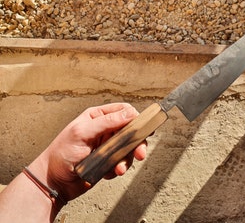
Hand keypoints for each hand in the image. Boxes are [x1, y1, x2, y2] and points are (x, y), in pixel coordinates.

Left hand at [28, 103, 145, 201]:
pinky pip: (122, 162)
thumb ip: (106, 122)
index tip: (143, 127)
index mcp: (98, 117)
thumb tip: (130, 113)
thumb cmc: (61, 153)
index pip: (123, 111)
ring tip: (119, 169)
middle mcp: (105, 130)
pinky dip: (119, 168)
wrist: (54, 181)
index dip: (136, 117)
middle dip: (137, 142)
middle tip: (140, 152)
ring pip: (129, 148)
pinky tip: (110, 173)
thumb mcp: (82, 132)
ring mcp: (108, 146)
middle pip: (131, 130)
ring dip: (127, 159)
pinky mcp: (109, 161)